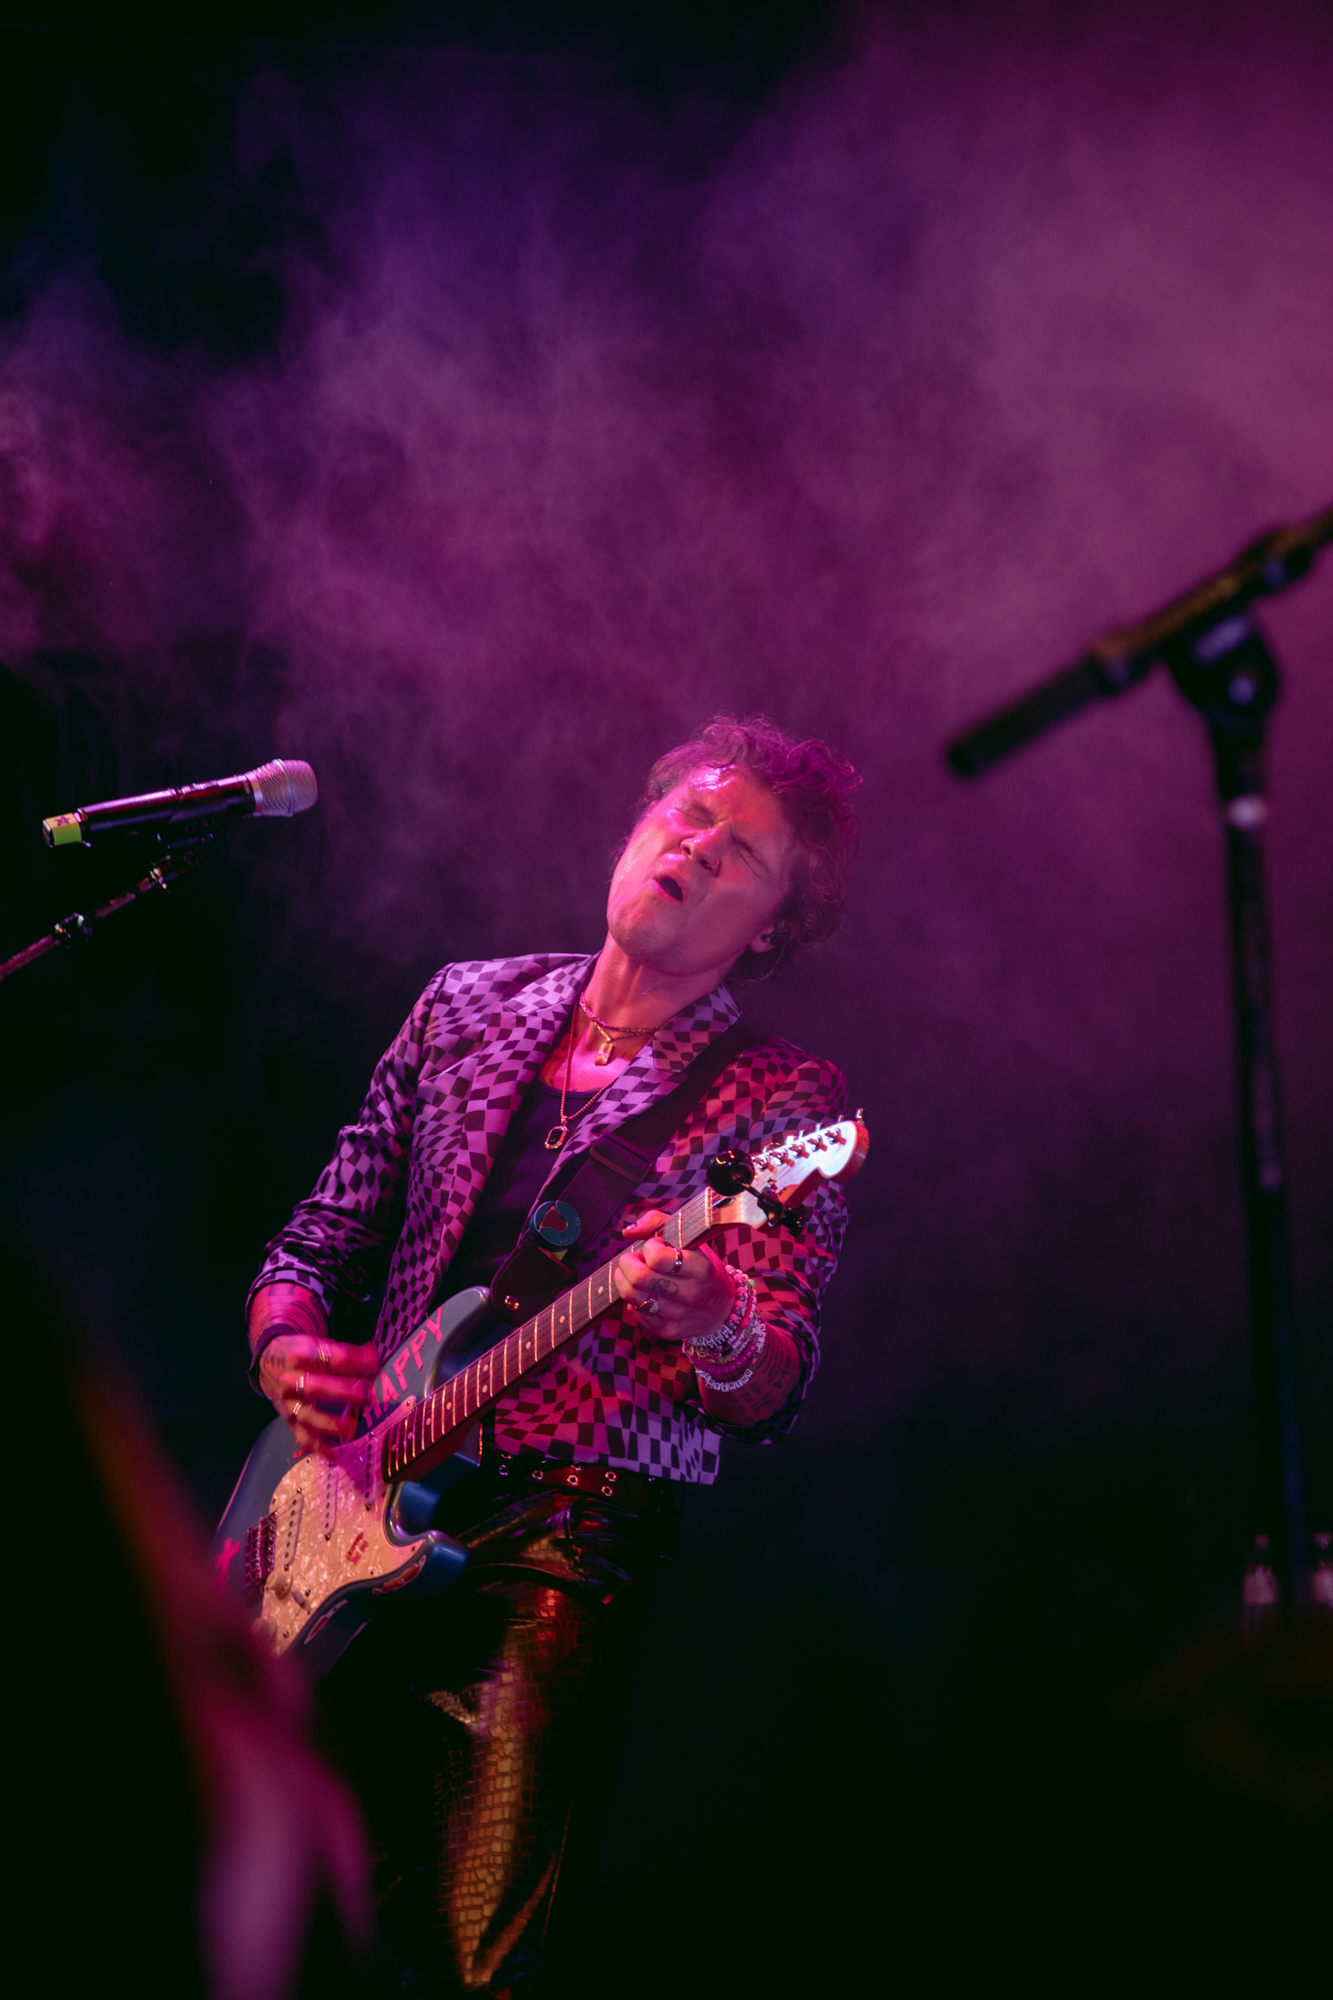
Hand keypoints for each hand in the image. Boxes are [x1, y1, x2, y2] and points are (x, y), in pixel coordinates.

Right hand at [257, 1333, 378, 1454]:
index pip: (329, 1360)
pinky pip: (302, 1437)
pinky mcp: (290, 1421)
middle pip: (316, 1388)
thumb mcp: (319, 1345)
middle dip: (342, 1392)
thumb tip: (373, 1356)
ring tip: (351, 1428)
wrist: (270, 1364)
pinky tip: (334, 1453)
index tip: (374, 1365)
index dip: (354, 1362)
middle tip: (366, 1396)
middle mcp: (291, 1381)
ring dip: (330, 1423)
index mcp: (300, 1357)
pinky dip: (318, 1447)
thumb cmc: (302, 1355)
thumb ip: (346, 1353)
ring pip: (308, 1415)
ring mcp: (289, 1404)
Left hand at [615, 1210, 735, 1346]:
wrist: (722, 1310)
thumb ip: (658, 1223)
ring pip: (632, 1296)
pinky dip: (633, 1299)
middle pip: (639, 1278)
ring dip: (625, 1279)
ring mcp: (678, 1316)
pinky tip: (645, 1292)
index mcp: (700, 1269)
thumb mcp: (691, 1240)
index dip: (649, 1247)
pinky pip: (635, 1312)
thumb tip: (627, 1231)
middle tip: (635, 1258)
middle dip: (627, 1263)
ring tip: (634, 1273)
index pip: (658, 1258)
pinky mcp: (667, 1331)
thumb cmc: (702, 1267)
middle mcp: (690, 1295)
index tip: (656, 1245)